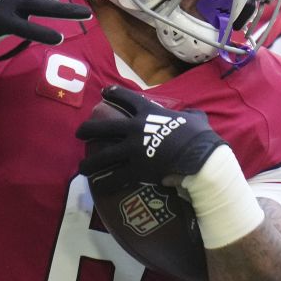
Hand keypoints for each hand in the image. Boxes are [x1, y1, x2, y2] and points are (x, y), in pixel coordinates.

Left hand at [76, 86, 227, 193]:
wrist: (200, 158)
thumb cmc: (200, 137)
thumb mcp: (196, 119)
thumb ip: (189, 115)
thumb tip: (192, 115)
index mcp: (149, 113)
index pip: (127, 98)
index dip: (114, 93)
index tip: (104, 92)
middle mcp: (135, 129)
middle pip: (104, 127)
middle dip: (88, 129)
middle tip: (79, 132)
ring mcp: (133, 150)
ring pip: (103, 156)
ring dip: (90, 162)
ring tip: (81, 168)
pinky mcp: (136, 170)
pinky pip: (115, 178)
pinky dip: (105, 184)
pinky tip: (97, 187)